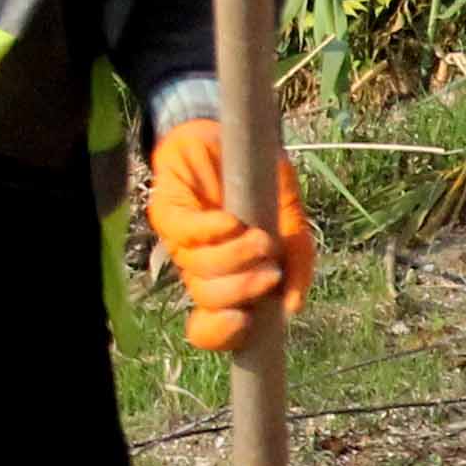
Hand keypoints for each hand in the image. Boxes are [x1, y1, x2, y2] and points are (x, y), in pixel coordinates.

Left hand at [144, 123, 312, 351]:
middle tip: (269, 272)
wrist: (229, 130)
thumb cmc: (259, 176)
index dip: (225, 335)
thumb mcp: (289, 215)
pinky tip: (232, 222)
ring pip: (199, 270)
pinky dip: (212, 232)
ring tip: (261, 240)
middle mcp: (201, 265)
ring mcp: (181, 241)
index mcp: (227, 276)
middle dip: (241, 292)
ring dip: (234, 260)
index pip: (213, 325)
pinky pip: (184, 233)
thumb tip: (293, 304)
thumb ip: (298, 257)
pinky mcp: (168, 210)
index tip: (248, 325)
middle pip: (209, 300)